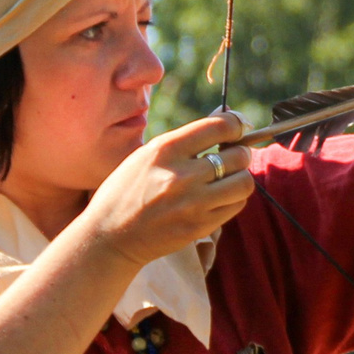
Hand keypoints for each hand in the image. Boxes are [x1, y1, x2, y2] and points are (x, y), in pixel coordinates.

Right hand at [78, 112, 255, 269]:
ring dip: (240, 177)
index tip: (237, 128)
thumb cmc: (127, 190)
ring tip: (228, 178)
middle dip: (240, 153)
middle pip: (238, 156)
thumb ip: (184, 140)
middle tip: (232, 157)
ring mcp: (192, 203)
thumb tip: (226, 117)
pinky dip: (233, 198)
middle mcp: (181, 175)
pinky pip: (236, 205)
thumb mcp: (146, 155)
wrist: (110, 236)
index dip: (236, 125)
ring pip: (244, 182)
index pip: (220, 127)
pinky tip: (219, 196)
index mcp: (165, 149)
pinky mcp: (200, 226)